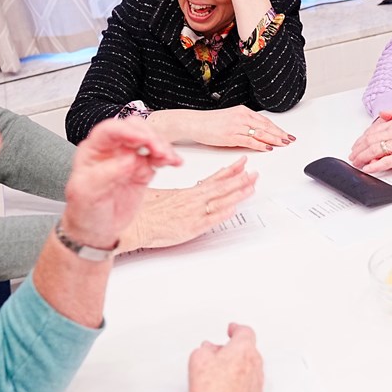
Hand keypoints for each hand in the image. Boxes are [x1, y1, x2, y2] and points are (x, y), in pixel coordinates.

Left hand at [61, 118, 180, 248]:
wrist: (96, 231)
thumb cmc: (85, 211)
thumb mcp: (87, 193)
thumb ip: (106, 173)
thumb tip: (129, 158)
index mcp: (93, 150)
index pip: (110, 130)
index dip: (128, 131)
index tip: (143, 139)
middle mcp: (112, 150)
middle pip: (134, 129)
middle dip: (149, 136)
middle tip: (159, 150)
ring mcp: (129, 158)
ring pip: (149, 140)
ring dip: (162, 146)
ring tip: (168, 158)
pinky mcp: (142, 169)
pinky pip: (158, 156)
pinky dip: (168, 157)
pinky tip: (174, 161)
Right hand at [124, 157, 258, 250]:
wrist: (137, 223)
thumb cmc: (145, 211)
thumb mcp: (160, 194)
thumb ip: (173, 192)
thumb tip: (177, 192)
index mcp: (187, 192)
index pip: (213, 178)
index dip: (230, 170)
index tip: (242, 163)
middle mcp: (193, 200)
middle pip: (222, 187)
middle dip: (240, 179)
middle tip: (254, 173)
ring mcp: (194, 214)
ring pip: (221, 201)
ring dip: (238, 193)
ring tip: (252, 186)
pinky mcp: (191, 228)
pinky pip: (211, 219)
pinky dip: (223, 213)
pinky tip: (234, 208)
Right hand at [152, 106, 293, 151]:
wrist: (194, 122)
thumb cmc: (209, 122)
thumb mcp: (230, 118)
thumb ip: (244, 123)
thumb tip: (257, 132)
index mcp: (242, 111)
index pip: (264, 120)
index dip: (277, 128)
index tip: (286, 133)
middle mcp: (241, 117)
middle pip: (265, 126)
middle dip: (279, 134)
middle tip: (290, 139)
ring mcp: (236, 126)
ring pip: (260, 133)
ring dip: (274, 139)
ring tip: (283, 144)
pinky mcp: (231, 136)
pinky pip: (250, 141)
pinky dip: (260, 145)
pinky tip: (268, 148)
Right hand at [188, 323, 263, 391]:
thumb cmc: (212, 391)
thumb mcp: (198, 359)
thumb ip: (205, 349)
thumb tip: (208, 350)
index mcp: (243, 349)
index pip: (245, 332)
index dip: (236, 329)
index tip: (232, 329)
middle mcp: (254, 364)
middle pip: (246, 349)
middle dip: (233, 350)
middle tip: (218, 354)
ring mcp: (257, 381)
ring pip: (248, 366)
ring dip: (236, 365)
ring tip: (218, 373)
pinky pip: (249, 381)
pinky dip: (239, 380)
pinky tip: (225, 386)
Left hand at [348, 109, 391, 171]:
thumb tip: (382, 114)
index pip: (372, 131)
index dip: (361, 140)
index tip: (357, 146)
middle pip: (370, 140)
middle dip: (358, 149)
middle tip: (353, 156)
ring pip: (374, 150)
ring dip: (362, 157)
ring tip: (357, 163)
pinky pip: (386, 161)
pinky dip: (375, 166)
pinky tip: (368, 169)